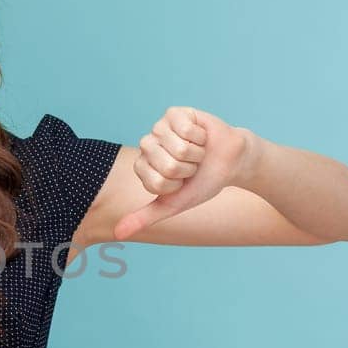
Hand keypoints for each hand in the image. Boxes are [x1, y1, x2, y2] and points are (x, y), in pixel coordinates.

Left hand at [113, 106, 254, 239]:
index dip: (176, 185)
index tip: (181, 182)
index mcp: (143, 167)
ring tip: (196, 152)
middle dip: (187, 169)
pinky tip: (201, 137)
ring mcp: (159, 127)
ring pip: (178, 148)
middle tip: (191, 166)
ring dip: (195, 153)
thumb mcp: (172, 204)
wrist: (230, 162)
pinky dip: (200, 137)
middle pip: (167, 165)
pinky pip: (186, 129)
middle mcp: (147, 145)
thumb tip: (118, 234)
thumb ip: (144, 218)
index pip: (156, 182)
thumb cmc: (200, 183)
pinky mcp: (175, 113)